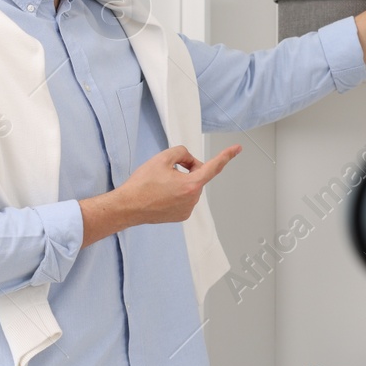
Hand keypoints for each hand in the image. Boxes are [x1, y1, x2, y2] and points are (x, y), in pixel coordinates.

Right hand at [80, 144, 241, 245]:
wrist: (128, 206)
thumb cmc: (142, 184)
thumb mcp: (162, 158)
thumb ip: (182, 152)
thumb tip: (189, 160)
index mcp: (191, 185)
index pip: (213, 167)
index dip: (226, 156)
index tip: (237, 149)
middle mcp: (193, 199)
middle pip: (199, 176)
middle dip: (189, 168)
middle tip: (169, 168)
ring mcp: (188, 209)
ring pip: (192, 187)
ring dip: (182, 181)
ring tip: (161, 184)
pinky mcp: (181, 216)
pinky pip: (185, 198)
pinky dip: (178, 192)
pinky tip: (162, 194)